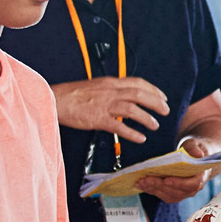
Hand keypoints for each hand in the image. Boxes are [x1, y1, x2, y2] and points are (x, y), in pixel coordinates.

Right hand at [53, 78, 169, 143]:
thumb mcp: (95, 86)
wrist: (54, 99)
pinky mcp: (97, 119)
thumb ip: (110, 90)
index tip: (162, 96)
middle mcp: (109, 92)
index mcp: (110, 83)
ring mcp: (104, 105)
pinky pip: (118, 126)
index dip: (153, 90)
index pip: (137, 83)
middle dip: (156, 102)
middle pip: (139, 94)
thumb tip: (125, 96)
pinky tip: (140, 138)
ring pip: (132, 109)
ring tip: (155, 125)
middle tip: (166, 111)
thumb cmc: (73, 95)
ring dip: (147, 118)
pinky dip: (131, 133)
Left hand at [135, 136, 211, 202]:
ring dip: (153, 189)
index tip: (166, 180)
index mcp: (200, 177)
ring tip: (141, 181)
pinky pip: (162, 195)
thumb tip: (198, 153)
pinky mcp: (173, 194)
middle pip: (177, 192)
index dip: (179, 183)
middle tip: (146, 179)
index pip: (192, 185)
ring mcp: (183, 193)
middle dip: (160, 185)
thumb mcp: (196, 145)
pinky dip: (151, 190)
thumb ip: (196, 149)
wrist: (193, 158)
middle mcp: (192, 189)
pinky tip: (141, 184)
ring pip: (168, 195)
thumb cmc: (194, 151)